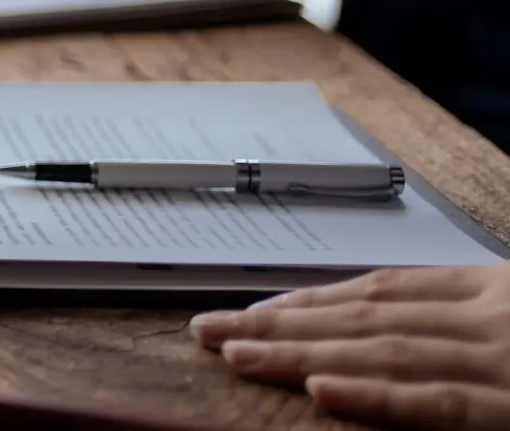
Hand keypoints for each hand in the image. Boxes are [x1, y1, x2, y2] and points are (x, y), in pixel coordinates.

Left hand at [192, 266, 509, 428]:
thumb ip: (451, 322)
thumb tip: (365, 332)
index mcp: (485, 291)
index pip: (379, 292)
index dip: (309, 302)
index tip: (250, 312)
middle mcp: (484, 320)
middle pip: (364, 318)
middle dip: (281, 325)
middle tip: (211, 330)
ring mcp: (499, 362)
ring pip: (384, 352)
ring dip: (303, 352)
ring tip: (237, 354)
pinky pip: (437, 403)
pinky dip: (374, 394)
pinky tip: (318, 389)